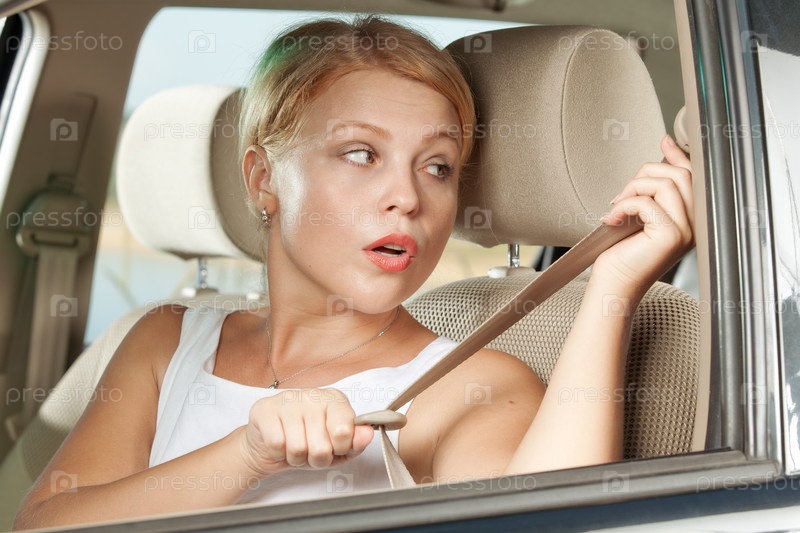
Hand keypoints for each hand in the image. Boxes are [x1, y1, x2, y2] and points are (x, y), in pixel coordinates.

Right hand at [240, 388, 373, 476]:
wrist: (271, 445)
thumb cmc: (309, 443)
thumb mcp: (338, 448)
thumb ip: (356, 442)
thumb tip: (367, 434)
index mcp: (335, 400)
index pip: (344, 430)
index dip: (339, 448)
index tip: (335, 446)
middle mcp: (312, 394)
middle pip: (320, 446)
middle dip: (316, 459)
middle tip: (311, 451)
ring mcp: (287, 399)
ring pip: (297, 448)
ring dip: (296, 458)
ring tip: (295, 448)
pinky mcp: (264, 409)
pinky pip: (276, 444)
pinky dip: (278, 454)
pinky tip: (279, 444)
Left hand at [595, 135, 694, 295]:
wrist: (615, 284)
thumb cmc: (624, 253)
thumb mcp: (642, 214)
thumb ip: (653, 190)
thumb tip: (660, 154)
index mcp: (692, 218)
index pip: (694, 177)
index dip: (678, 155)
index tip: (663, 142)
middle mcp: (696, 224)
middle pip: (679, 174)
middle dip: (645, 174)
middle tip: (622, 194)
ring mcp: (686, 230)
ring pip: (664, 184)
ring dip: (633, 188)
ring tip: (617, 207)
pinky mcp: (670, 235)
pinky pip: (647, 203)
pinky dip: (624, 205)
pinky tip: (613, 219)